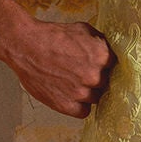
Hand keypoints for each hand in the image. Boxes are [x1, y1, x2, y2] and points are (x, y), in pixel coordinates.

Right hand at [0, 18, 115, 117]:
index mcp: (102, 56)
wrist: (25, 46)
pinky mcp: (66, 105)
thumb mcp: (82, 29)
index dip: (105, 65)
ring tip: (74, 83)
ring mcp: (80, 93)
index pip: (115, 66)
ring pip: (95, 98)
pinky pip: (83, 112)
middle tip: (83, 73)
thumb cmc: (52, 36)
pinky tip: (72, 96)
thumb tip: (108, 50)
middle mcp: (94, 76)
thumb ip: (99, 42)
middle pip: (106, 84)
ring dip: (88, 93)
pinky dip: (79, 106)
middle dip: (97, 78)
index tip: (98, 66)